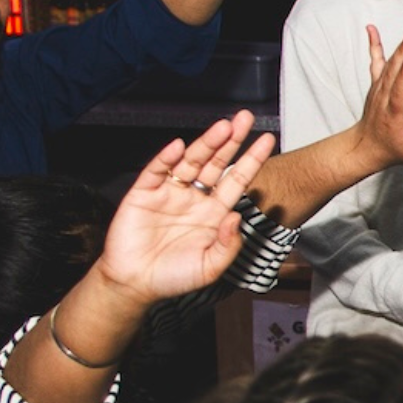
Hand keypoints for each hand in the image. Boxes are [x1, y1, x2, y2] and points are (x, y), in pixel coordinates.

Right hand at [94, 111, 275, 304]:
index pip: (236, 180)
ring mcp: (170, 193)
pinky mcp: (144, 192)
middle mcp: (194, 198)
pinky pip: (157, 170)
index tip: (268, 140)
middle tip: (245, 118)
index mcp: (213, 213)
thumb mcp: (210, 267)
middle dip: (231, 140)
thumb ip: (228, 245)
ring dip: (206, 143)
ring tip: (222, 127)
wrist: (135, 284)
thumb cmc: (174, 277)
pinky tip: (179, 147)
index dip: (252, 160)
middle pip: (216, 162)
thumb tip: (236, 216)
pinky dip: (167, 158)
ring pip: (191, 161)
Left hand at [353, 23, 402, 167]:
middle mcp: (384, 98)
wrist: (366, 147)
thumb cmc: (394, 148)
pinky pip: (376, 61)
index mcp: (394, 114)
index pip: (399, 91)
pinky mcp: (377, 83)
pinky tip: (371, 29)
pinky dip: (374, 44)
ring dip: (401, 45)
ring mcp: (378, 88)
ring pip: (389, 63)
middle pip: (394, 70)